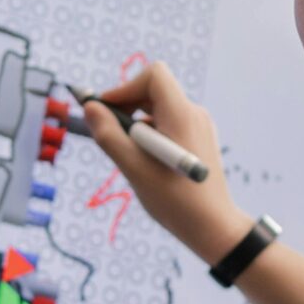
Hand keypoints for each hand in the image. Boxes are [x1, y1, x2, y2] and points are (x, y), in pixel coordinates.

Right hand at [83, 62, 252, 263]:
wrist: (213, 227)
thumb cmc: (174, 201)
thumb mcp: (133, 168)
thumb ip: (109, 135)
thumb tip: (91, 108)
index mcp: (182, 114)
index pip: (153, 76)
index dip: (125, 88)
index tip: (105, 112)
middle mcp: (193, 114)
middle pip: (154, 91)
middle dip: (127, 108)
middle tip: (111, 137)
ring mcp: (198, 126)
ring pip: (158, 111)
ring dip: (137, 127)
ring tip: (133, 160)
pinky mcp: (198, 140)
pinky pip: (167, 125)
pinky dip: (150, 137)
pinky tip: (148, 166)